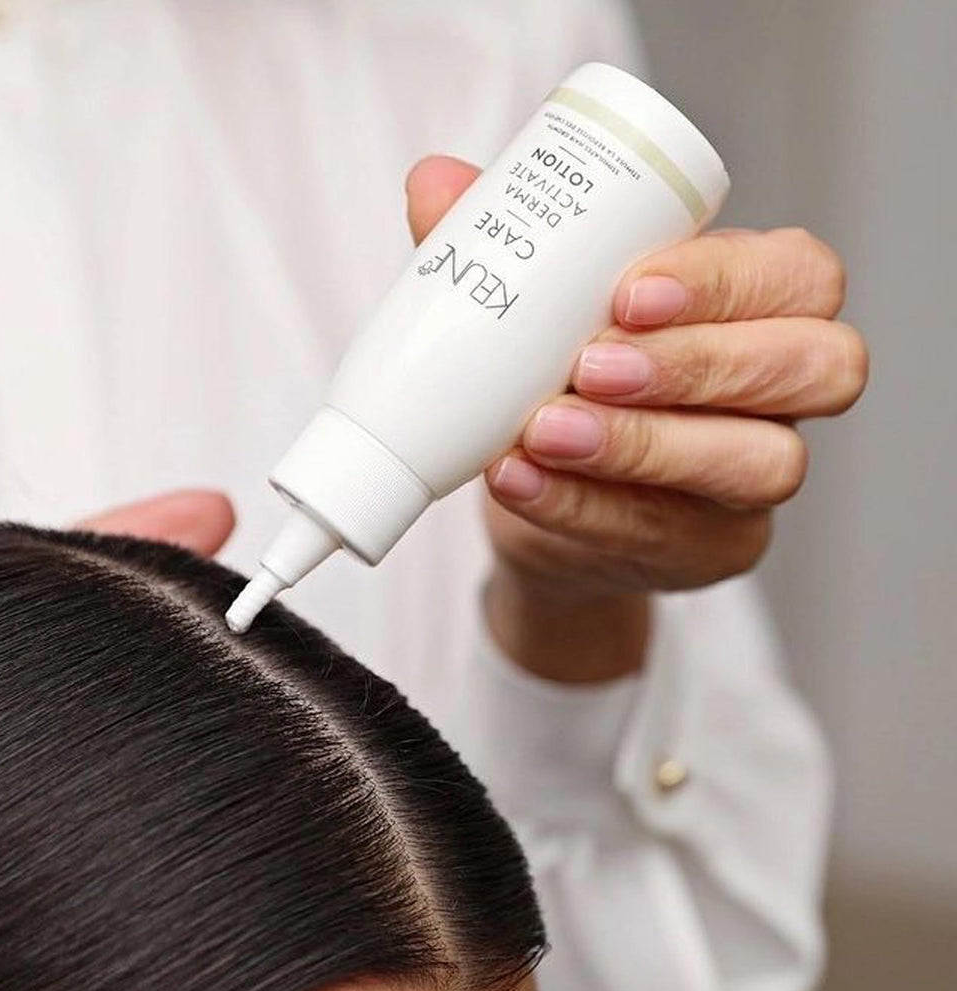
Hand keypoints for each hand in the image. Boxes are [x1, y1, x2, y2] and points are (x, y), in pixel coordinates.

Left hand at [406, 156, 868, 681]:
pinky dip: (583, 507)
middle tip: (587, 366)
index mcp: (758, 302)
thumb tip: (435, 182)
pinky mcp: (714, 548)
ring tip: (541, 432)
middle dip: (697, 362)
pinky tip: (516, 480)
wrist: (530, 494)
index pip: (799, 275)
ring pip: (765, 462)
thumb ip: (496, 244)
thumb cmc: (552, 378)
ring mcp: (756, 477)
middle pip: (814, 364)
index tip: (625, 291)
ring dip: (645, 445)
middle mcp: (781, 389)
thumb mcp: (530, 309)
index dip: (726, 282)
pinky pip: (670, 533)